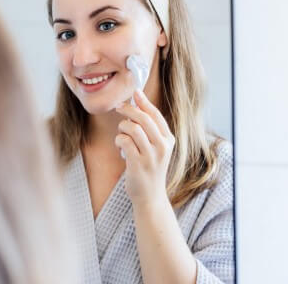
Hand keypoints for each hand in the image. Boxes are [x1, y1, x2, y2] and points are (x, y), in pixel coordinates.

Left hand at [114, 89, 174, 205]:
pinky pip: (124, 142)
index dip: (144, 101)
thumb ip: (149, 129)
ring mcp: (151, 156)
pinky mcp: (138, 164)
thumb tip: (136, 104)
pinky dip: (119, 140)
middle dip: (129, 109)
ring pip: (133, 128)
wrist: (150, 196)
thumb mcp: (156, 148)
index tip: (135, 92)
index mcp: (169, 140)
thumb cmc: (150, 168)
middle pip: (144, 118)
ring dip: (122, 127)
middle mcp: (163, 147)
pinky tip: (120, 146)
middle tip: (119, 107)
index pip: (156, 115)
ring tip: (122, 134)